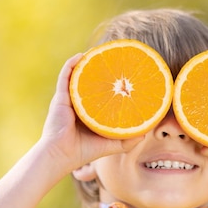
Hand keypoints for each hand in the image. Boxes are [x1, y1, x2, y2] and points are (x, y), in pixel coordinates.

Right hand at [39, 54, 143, 177]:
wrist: (62, 155)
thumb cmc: (84, 151)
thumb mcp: (112, 144)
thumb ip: (128, 139)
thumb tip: (146, 133)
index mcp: (89, 113)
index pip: (101, 94)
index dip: (111, 83)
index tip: (124, 74)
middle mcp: (79, 103)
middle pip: (90, 82)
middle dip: (100, 70)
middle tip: (115, 60)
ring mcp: (68, 98)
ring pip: (78, 75)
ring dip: (87, 62)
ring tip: (99, 52)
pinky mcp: (60, 97)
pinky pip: (65, 75)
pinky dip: (72, 64)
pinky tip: (82, 55)